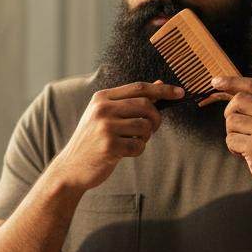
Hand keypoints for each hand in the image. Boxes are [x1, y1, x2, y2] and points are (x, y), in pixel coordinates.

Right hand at [50, 81, 182, 191]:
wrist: (71, 167)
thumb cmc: (92, 140)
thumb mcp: (106, 116)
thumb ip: (131, 100)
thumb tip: (159, 85)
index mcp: (101, 98)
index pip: (139, 88)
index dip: (162, 90)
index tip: (180, 93)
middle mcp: (102, 110)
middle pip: (145, 105)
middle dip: (155, 118)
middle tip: (152, 128)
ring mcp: (105, 128)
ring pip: (145, 126)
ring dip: (146, 136)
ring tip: (133, 141)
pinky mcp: (109, 147)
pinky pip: (139, 146)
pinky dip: (138, 150)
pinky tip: (125, 152)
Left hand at [211, 75, 251, 201]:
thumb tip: (233, 91)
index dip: (231, 81)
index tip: (215, 81)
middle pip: (238, 100)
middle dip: (230, 112)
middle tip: (237, 127)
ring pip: (231, 121)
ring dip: (233, 133)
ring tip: (247, 144)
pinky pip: (230, 139)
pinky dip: (234, 147)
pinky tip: (247, 154)